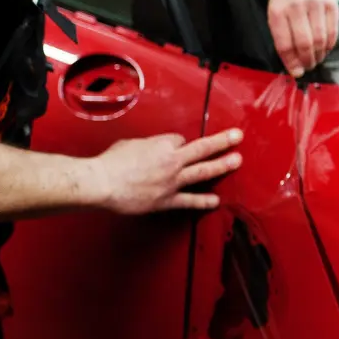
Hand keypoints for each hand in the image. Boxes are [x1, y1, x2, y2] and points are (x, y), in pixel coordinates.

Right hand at [95, 129, 242, 213]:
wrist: (101, 183)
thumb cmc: (111, 162)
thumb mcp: (132, 144)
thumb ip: (149, 146)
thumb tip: (155, 150)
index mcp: (162, 144)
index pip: (180, 140)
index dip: (178, 144)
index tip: (174, 148)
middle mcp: (172, 161)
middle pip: (202, 149)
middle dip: (222, 142)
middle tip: (237, 137)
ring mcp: (172, 181)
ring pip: (203, 171)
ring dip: (222, 165)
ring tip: (237, 160)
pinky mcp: (167, 200)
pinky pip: (189, 200)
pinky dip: (203, 201)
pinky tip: (215, 201)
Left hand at [268, 0, 338, 77]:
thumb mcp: (275, 15)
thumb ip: (283, 40)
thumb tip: (296, 68)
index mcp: (278, 11)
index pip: (285, 44)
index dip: (291, 62)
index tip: (296, 72)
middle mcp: (297, 6)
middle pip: (305, 43)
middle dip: (307, 61)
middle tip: (308, 67)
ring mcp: (316, 3)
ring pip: (320, 39)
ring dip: (319, 55)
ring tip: (316, 59)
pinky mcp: (331, 3)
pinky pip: (333, 31)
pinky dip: (329, 45)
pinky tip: (325, 48)